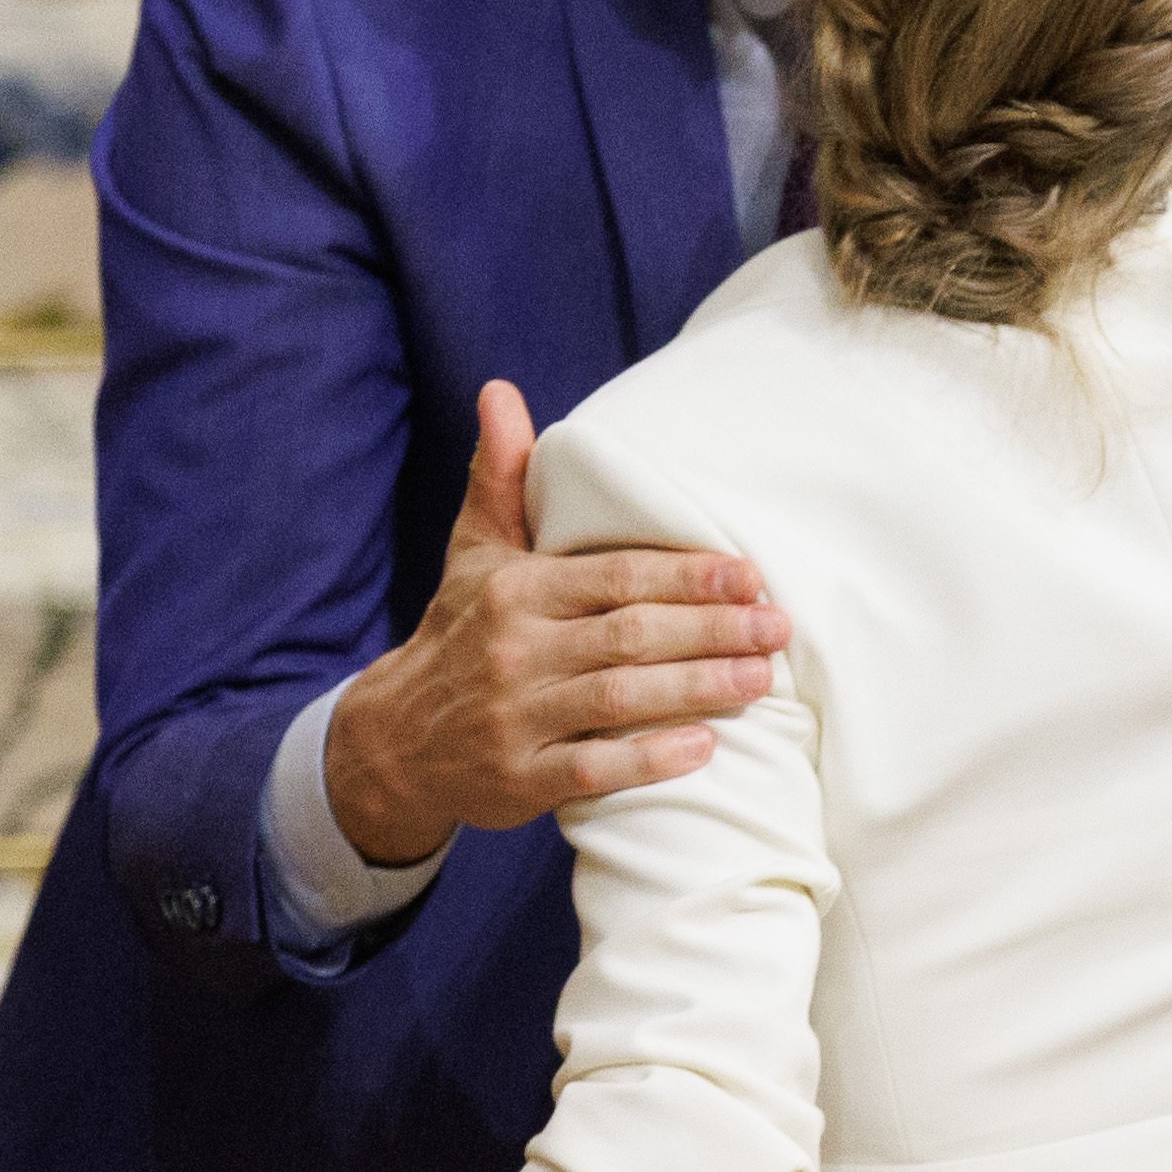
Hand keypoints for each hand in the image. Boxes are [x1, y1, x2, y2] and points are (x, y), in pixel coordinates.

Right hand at [325, 382, 790, 864]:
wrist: (393, 740)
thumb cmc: (461, 632)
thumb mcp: (474, 553)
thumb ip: (501, 477)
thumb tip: (501, 391)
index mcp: (515, 591)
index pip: (616, 577)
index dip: (688, 575)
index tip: (751, 575)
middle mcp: (514, 651)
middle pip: (630, 636)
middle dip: (713, 630)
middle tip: (778, 628)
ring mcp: (514, 719)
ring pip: (620, 699)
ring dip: (698, 688)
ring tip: (761, 678)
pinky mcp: (518, 780)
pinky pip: (593, 770)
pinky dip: (650, 760)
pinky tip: (704, 746)